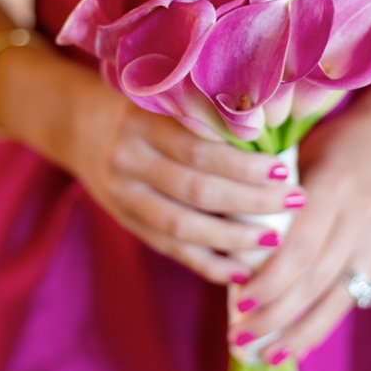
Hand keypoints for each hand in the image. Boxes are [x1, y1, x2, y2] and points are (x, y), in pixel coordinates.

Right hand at [64, 73, 306, 284]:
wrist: (75, 124)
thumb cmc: (139, 106)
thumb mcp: (160, 98)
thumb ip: (201, 113)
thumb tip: (271, 130)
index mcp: (142, 123)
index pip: (199, 149)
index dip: (242, 165)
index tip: (284, 170)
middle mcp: (130, 161)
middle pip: (196, 191)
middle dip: (250, 202)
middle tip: (294, 203)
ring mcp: (124, 197)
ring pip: (182, 228)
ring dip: (233, 239)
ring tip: (275, 240)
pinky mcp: (127, 222)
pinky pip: (169, 250)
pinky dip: (207, 264)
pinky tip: (241, 271)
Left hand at [226, 92, 370, 359]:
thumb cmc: (340, 138)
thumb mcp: (304, 153)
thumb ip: (276, 196)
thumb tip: (231, 243)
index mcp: (334, 185)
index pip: (301, 246)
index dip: (270, 281)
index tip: (239, 304)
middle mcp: (361, 215)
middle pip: (317, 278)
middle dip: (277, 314)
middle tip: (239, 337)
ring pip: (339, 296)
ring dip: (301, 332)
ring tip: (267, 355)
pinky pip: (355, 294)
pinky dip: (325, 322)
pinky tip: (300, 343)